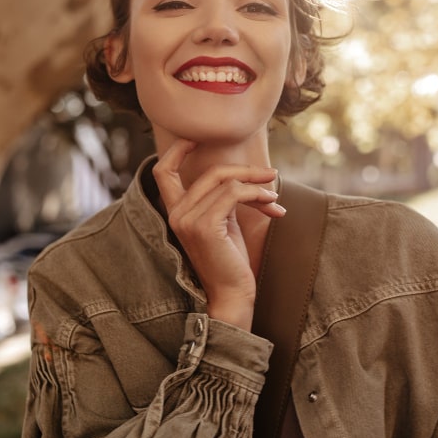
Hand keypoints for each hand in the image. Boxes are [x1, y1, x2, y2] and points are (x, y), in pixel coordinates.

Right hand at [151, 140, 285, 330]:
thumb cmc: (231, 264)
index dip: (178, 150)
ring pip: (224, 180)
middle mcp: (176, 214)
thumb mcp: (224, 224)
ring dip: (256, 185)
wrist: (232, 298)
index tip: (198, 138)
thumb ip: (223, 200)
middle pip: (210, 172)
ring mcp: (187, 219)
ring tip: (274, 198)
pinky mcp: (204, 226)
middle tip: (271, 175)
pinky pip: (232, 193)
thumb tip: (246, 178)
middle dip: (245, 170)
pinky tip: (272, 207)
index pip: (163, 171)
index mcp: (176, 212)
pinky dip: (256, 195)